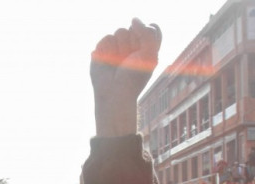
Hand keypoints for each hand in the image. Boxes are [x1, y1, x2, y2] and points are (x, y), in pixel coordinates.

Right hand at [91, 18, 160, 135]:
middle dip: (132, 42)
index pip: (151, 28)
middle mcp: (132, 46)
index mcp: (147, 48)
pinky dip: (108, 49)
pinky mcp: (103, 49)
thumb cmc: (134, 78)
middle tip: (129, 60)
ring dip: (120, 47)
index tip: (143, 49)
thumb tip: (133, 19)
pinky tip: (108, 62)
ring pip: (120, 31)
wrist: (113, 93)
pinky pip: (107, 37)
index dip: (147, 35)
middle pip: (134, 28)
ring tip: (118, 63)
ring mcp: (117, 47)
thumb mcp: (150, 55)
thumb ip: (148, 33)